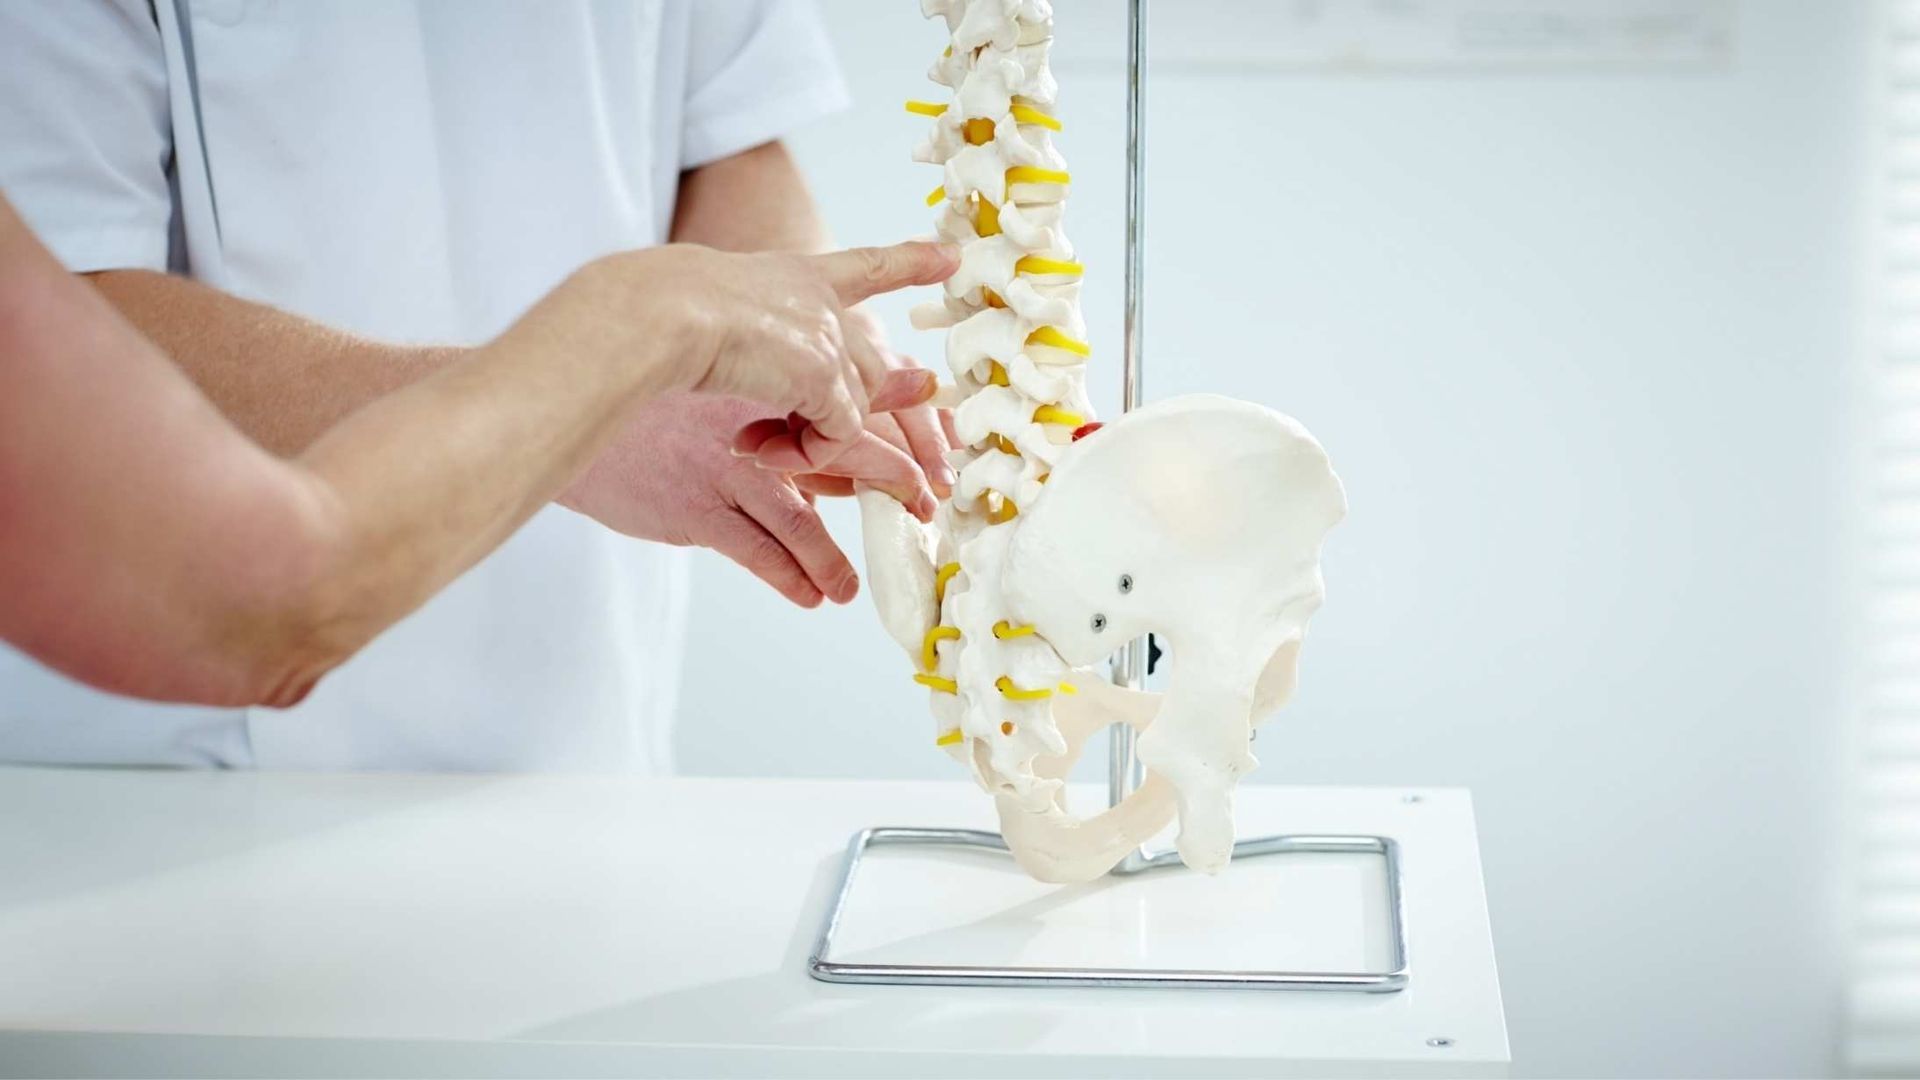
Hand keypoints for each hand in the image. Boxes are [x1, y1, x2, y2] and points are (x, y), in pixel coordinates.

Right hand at [558, 393, 933, 606]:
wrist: (580, 406)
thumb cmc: (659, 404)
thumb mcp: (730, 393)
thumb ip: (790, 420)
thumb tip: (853, 458)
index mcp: (769, 386)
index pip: (854, 410)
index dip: (903, 440)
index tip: (932, 469)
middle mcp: (756, 425)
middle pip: (847, 454)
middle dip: (893, 489)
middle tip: (923, 519)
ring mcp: (726, 469)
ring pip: (800, 519)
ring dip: (831, 559)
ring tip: (848, 589)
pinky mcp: (695, 508)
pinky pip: (755, 550)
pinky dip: (789, 576)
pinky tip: (809, 595)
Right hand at [576, 240, 959, 466]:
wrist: (654, 313)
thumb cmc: (656, 314)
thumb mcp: (713, 313)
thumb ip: (764, 342)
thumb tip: (806, 376)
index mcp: (793, 275)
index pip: (864, 266)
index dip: (908, 261)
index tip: (948, 255)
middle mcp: (821, 301)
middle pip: (869, 368)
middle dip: (854, 416)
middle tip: (802, 450)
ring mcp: (826, 336)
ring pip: (857, 406)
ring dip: (815, 441)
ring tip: (758, 447)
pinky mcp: (821, 376)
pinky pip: (837, 434)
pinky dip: (806, 454)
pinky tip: (757, 448)